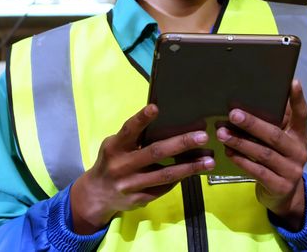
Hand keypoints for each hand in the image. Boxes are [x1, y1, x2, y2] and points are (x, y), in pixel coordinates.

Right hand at [69, 104, 214, 233]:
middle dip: (181, 144)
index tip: (156, 108)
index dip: (142, 119)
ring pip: (165, 175)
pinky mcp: (139, 199)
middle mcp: (122, 165)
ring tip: (209, 161)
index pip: (129, 130)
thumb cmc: (112, 161)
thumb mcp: (115, 146)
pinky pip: (164, 188)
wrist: (97, 194)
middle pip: (155, 153)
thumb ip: (133, 137)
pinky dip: (179, 178)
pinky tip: (193, 171)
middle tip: (202, 136)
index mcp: (115, 146)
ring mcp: (131, 184)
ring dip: (190, 167)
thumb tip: (165, 123)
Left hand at [216, 79, 306, 231]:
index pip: (302, 115)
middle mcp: (299, 151)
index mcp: (300, 136)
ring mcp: (291, 170)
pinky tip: (228, 152)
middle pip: (275, 135)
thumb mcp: (281, 142)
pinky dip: (241, 161)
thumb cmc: (277, 160)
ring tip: (222, 133)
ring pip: (264, 154)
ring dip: (241, 142)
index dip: (298, 99)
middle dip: (253, 124)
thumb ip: (273, 124)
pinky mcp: (280, 186)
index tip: (292, 82)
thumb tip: (252, 98)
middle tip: (233, 114)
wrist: (285, 196)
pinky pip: (258, 171)